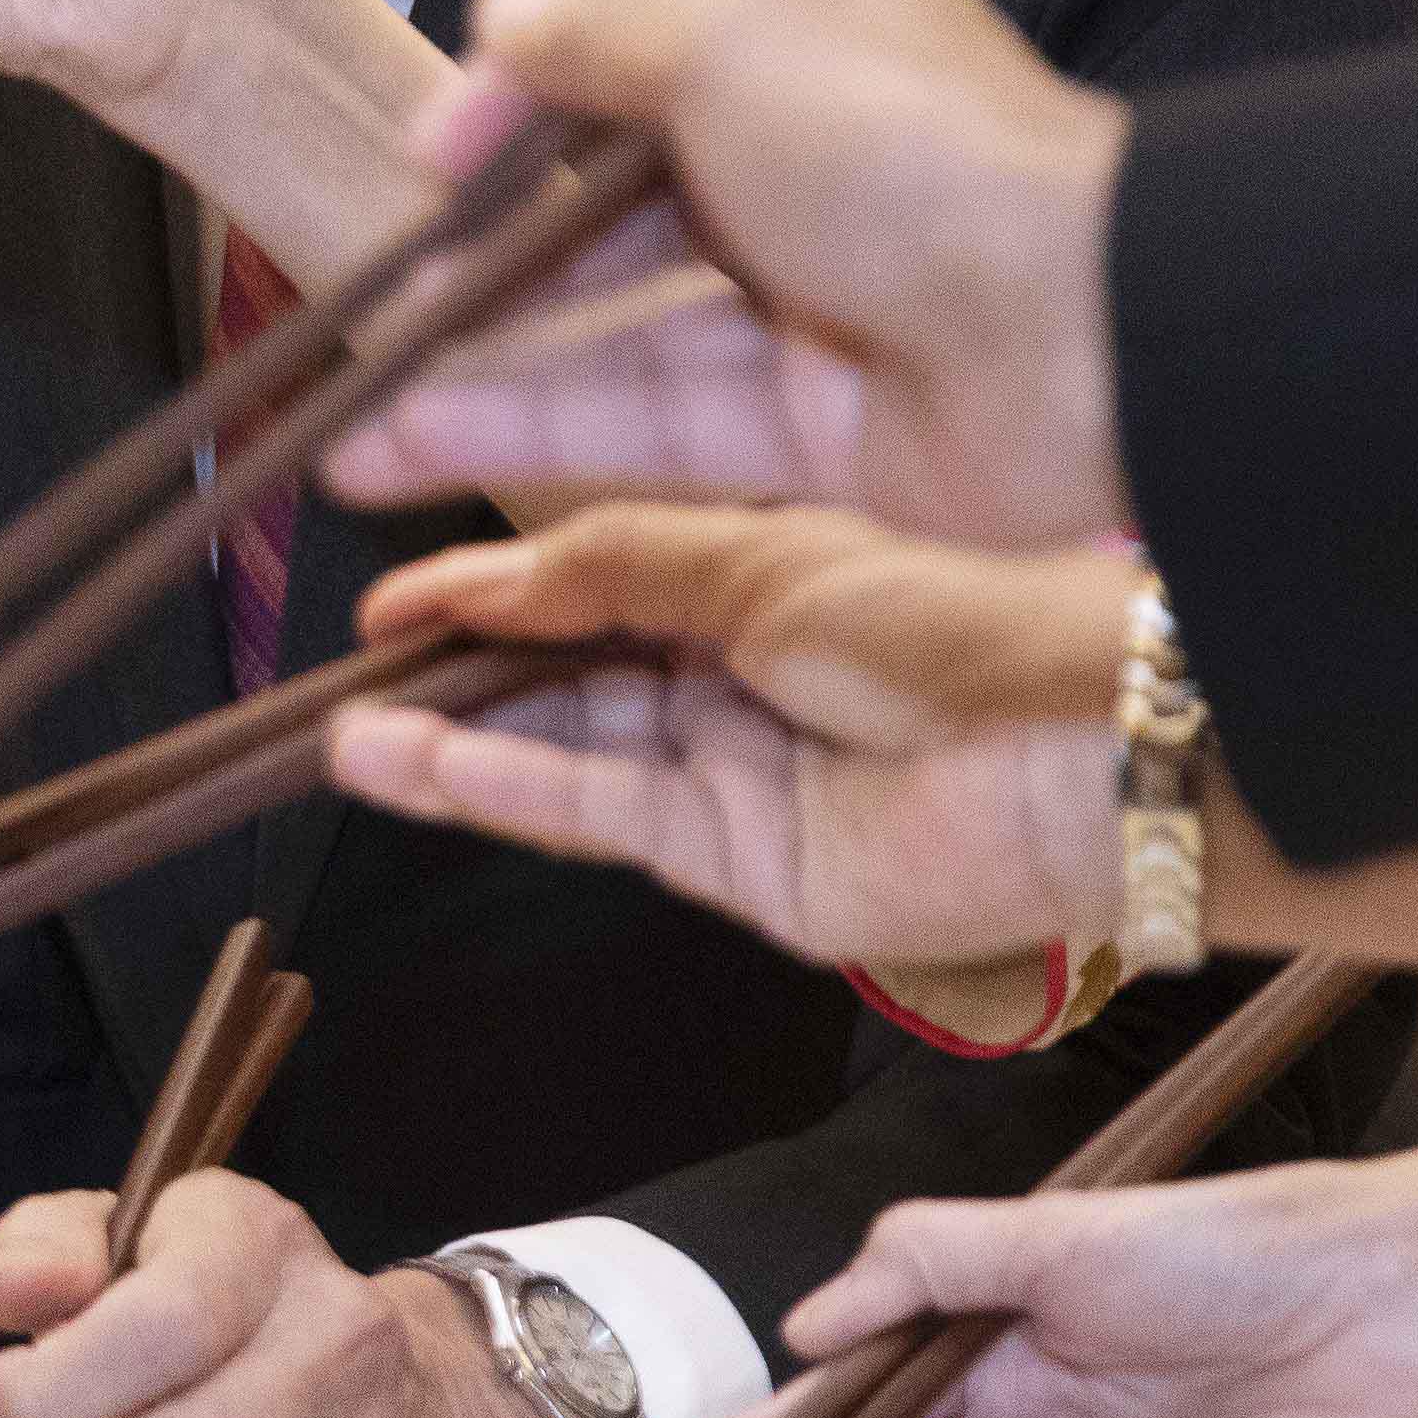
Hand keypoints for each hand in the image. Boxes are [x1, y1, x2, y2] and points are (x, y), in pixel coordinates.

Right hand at [325, 505, 1128, 965]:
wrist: (1073, 753)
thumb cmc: (948, 619)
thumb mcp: (759, 555)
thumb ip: (611, 566)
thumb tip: (485, 577)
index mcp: (759, 576)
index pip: (591, 576)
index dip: (490, 580)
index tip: (390, 591)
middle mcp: (737, 674)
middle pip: (569, 669)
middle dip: (460, 666)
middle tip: (347, 666)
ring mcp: (735, 772)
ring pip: (568, 749)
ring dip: (458, 739)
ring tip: (344, 736)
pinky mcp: (735, 862)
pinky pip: (600, 816)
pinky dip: (507, 789)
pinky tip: (415, 767)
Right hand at [328, 0, 1134, 542]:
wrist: (1088, 331)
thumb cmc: (915, 155)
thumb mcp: (730, 43)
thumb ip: (597, 37)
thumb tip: (500, 12)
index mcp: (813, 63)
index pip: (637, 83)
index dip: (524, 119)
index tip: (427, 158)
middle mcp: (812, 187)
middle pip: (618, 228)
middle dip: (488, 269)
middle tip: (373, 305)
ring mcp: (814, 321)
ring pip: (619, 346)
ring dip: (487, 376)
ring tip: (359, 416)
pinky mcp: (817, 438)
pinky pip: (657, 430)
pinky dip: (540, 433)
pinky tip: (422, 443)